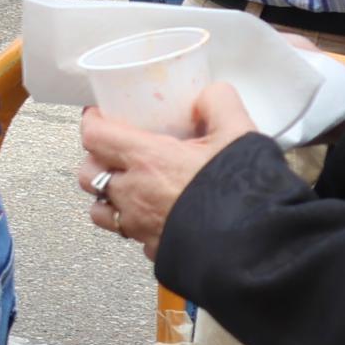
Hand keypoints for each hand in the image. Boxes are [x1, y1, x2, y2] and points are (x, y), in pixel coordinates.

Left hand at [76, 83, 260, 261]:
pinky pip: (131, 236)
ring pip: (100, 211)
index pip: (94, 136)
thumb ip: (219, 104)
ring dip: (107, 196)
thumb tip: (209, 94)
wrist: (256, 246)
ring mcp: (140, 226)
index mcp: (147, 159)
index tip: (99, 115)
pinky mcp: (153, 249)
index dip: (92, 122)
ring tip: (126, 186)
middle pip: (88, 174)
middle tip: (111, 150)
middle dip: (94, 160)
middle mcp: (134, 194)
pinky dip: (135, 225)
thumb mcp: (237, 133)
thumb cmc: (242, 192)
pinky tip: (153, 216)